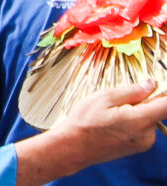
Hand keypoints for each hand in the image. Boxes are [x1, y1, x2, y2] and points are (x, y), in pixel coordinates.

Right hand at [48, 80, 166, 171]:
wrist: (73, 147)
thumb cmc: (85, 121)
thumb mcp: (104, 98)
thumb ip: (131, 91)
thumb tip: (151, 84)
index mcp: (140, 120)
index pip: (166, 106)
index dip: (164, 94)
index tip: (155, 87)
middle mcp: (147, 134)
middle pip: (156, 111)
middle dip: (142, 102)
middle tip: (117, 101)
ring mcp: (144, 143)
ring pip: (148, 119)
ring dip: (135, 113)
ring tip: (111, 114)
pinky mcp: (138, 148)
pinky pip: (142, 129)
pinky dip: (132, 122)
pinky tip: (112, 123)